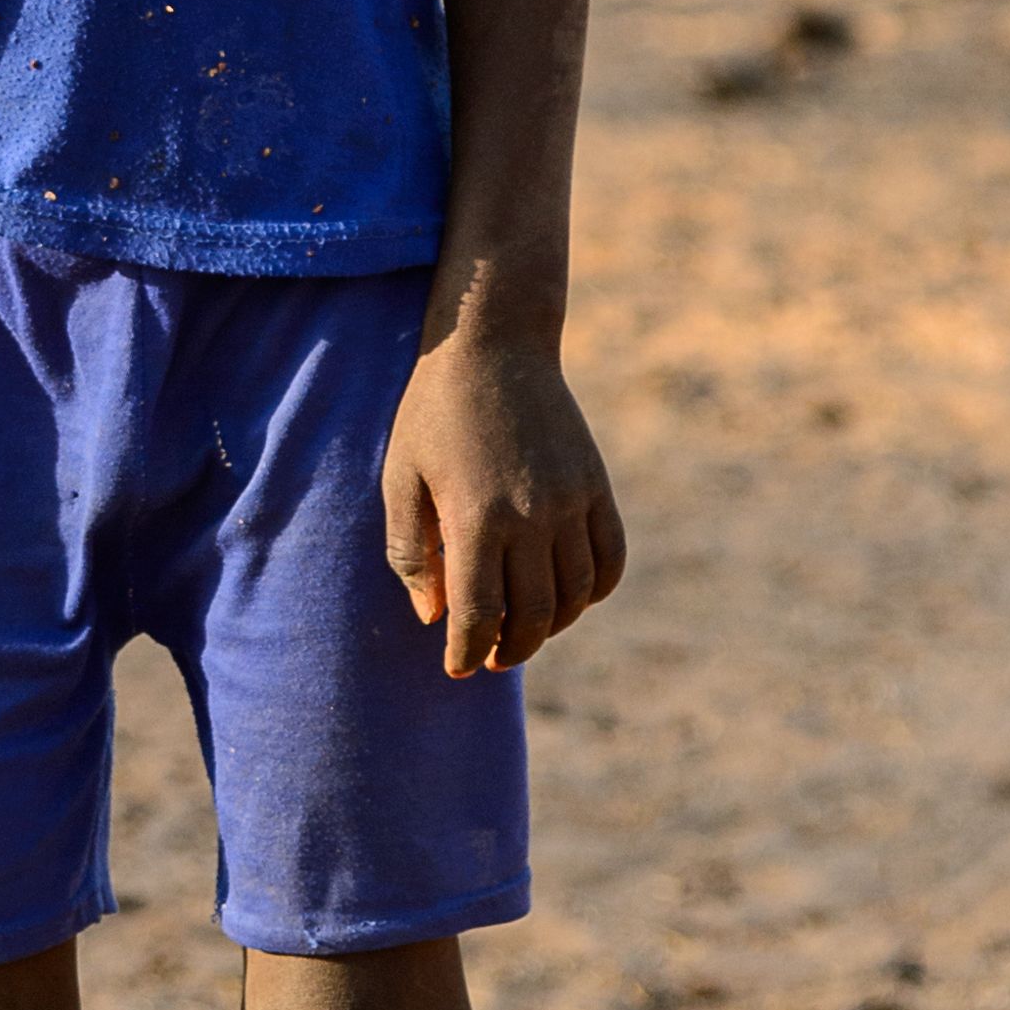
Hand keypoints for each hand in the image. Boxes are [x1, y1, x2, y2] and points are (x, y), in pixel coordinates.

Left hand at [383, 331, 625, 678]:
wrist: (493, 341)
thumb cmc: (434, 409)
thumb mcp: (400, 474)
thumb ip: (410, 550)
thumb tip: (433, 617)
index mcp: (475, 517)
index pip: (478, 615)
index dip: (465, 651)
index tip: (456, 668)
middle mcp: (530, 516)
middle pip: (530, 616)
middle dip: (507, 648)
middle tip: (488, 655)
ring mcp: (570, 500)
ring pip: (574, 596)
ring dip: (549, 626)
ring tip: (522, 629)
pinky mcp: (595, 484)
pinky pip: (609, 559)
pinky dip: (594, 591)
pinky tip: (566, 595)